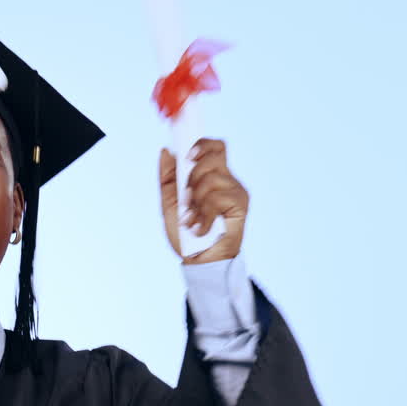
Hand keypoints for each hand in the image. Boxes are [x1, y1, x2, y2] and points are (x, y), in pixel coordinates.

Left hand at [159, 138, 248, 264]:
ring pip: (210, 179)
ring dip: (195, 202)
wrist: (198, 261)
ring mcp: (235, 191)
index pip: (214, 147)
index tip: (187, 155)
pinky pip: (216, 198)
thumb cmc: (186, 234)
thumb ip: (167, 177)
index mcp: (212, 176)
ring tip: (192, 221)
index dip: (202, 144)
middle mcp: (227, 180)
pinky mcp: (240, 205)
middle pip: (214, 155)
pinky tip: (201, 228)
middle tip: (187, 200)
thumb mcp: (169, 203)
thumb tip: (166, 150)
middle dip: (192, 176)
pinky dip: (203, 215)